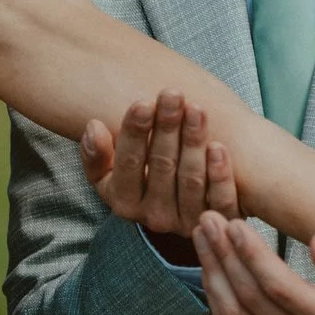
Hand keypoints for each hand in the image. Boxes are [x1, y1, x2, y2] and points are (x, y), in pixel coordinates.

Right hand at [83, 91, 240, 239]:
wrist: (180, 208)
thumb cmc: (141, 178)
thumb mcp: (109, 174)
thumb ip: (96, 155)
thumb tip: (94, 127)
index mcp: (124, 202)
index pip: (127, 165)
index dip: (134, 134)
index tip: (142, 103)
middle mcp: (154, 216)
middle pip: (162, 167)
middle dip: (167, 127)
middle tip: (172, 94)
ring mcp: (187, 221)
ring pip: (191, 179)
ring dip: (193, 141)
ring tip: (196, 108)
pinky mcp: (218, 219)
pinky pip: (220, 199)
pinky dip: (220, 174)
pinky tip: (218, 146)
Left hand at [192, 214, 314, 314]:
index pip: (280, 288)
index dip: (253, 255)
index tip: (234, 225)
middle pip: (251, 298)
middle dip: (225, 255)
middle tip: (210, 220)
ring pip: (232, 312)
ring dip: (212, 269)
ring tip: (202, 233)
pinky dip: (213, 288)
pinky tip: (209, 258)